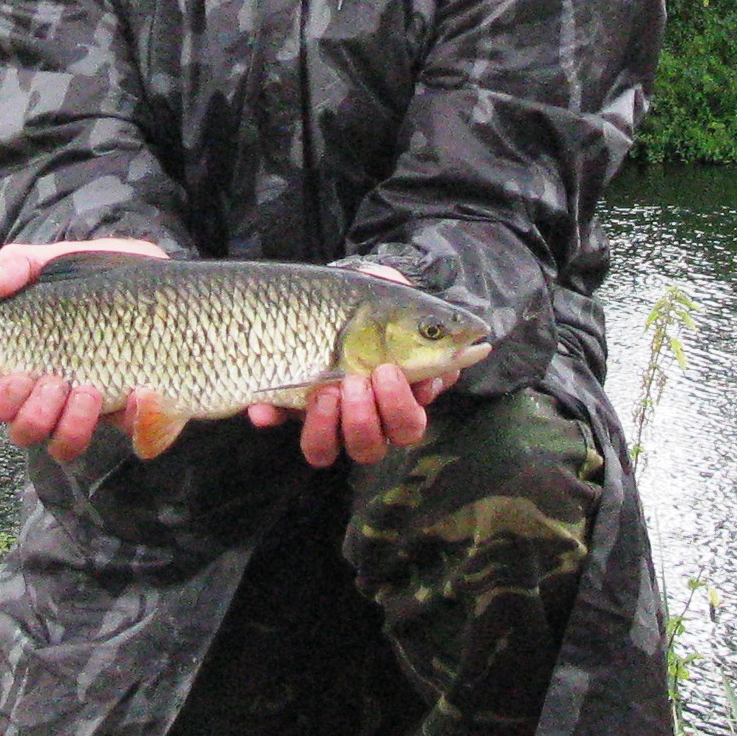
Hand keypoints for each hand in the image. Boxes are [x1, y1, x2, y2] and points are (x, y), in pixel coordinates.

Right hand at [0, 239, 167, 461]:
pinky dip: (139, 422)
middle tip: (55, 380)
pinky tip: (143, 393)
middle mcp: (49, 397)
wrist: (149, 275)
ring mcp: (91, 410)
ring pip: (65, 445)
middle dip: (34, 414)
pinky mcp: (134, 412)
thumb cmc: (86, 275)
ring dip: (72, 426)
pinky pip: (135, 438)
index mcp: (21, 366)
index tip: (17, 375)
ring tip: (89, 389)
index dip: (0, 400)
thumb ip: (14, 267)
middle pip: (23, 432)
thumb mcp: (49, 262)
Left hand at [245, 262, 457, 467]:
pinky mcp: (287, 406)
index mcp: (397, 398)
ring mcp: (323, 414)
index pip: (408, 426)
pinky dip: (271, 414)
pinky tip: (265, 404)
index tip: (390, 371)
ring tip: (326, 387)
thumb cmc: (372, 299)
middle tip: (359, 378)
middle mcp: (363, 416)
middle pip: (372, 446)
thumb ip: (427, 319)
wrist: (328, 286)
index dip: (400, 409)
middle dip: (366, 416)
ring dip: (328, 424)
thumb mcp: (399, 300)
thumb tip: (471, 339)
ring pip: (328, 449)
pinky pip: (278, 424)